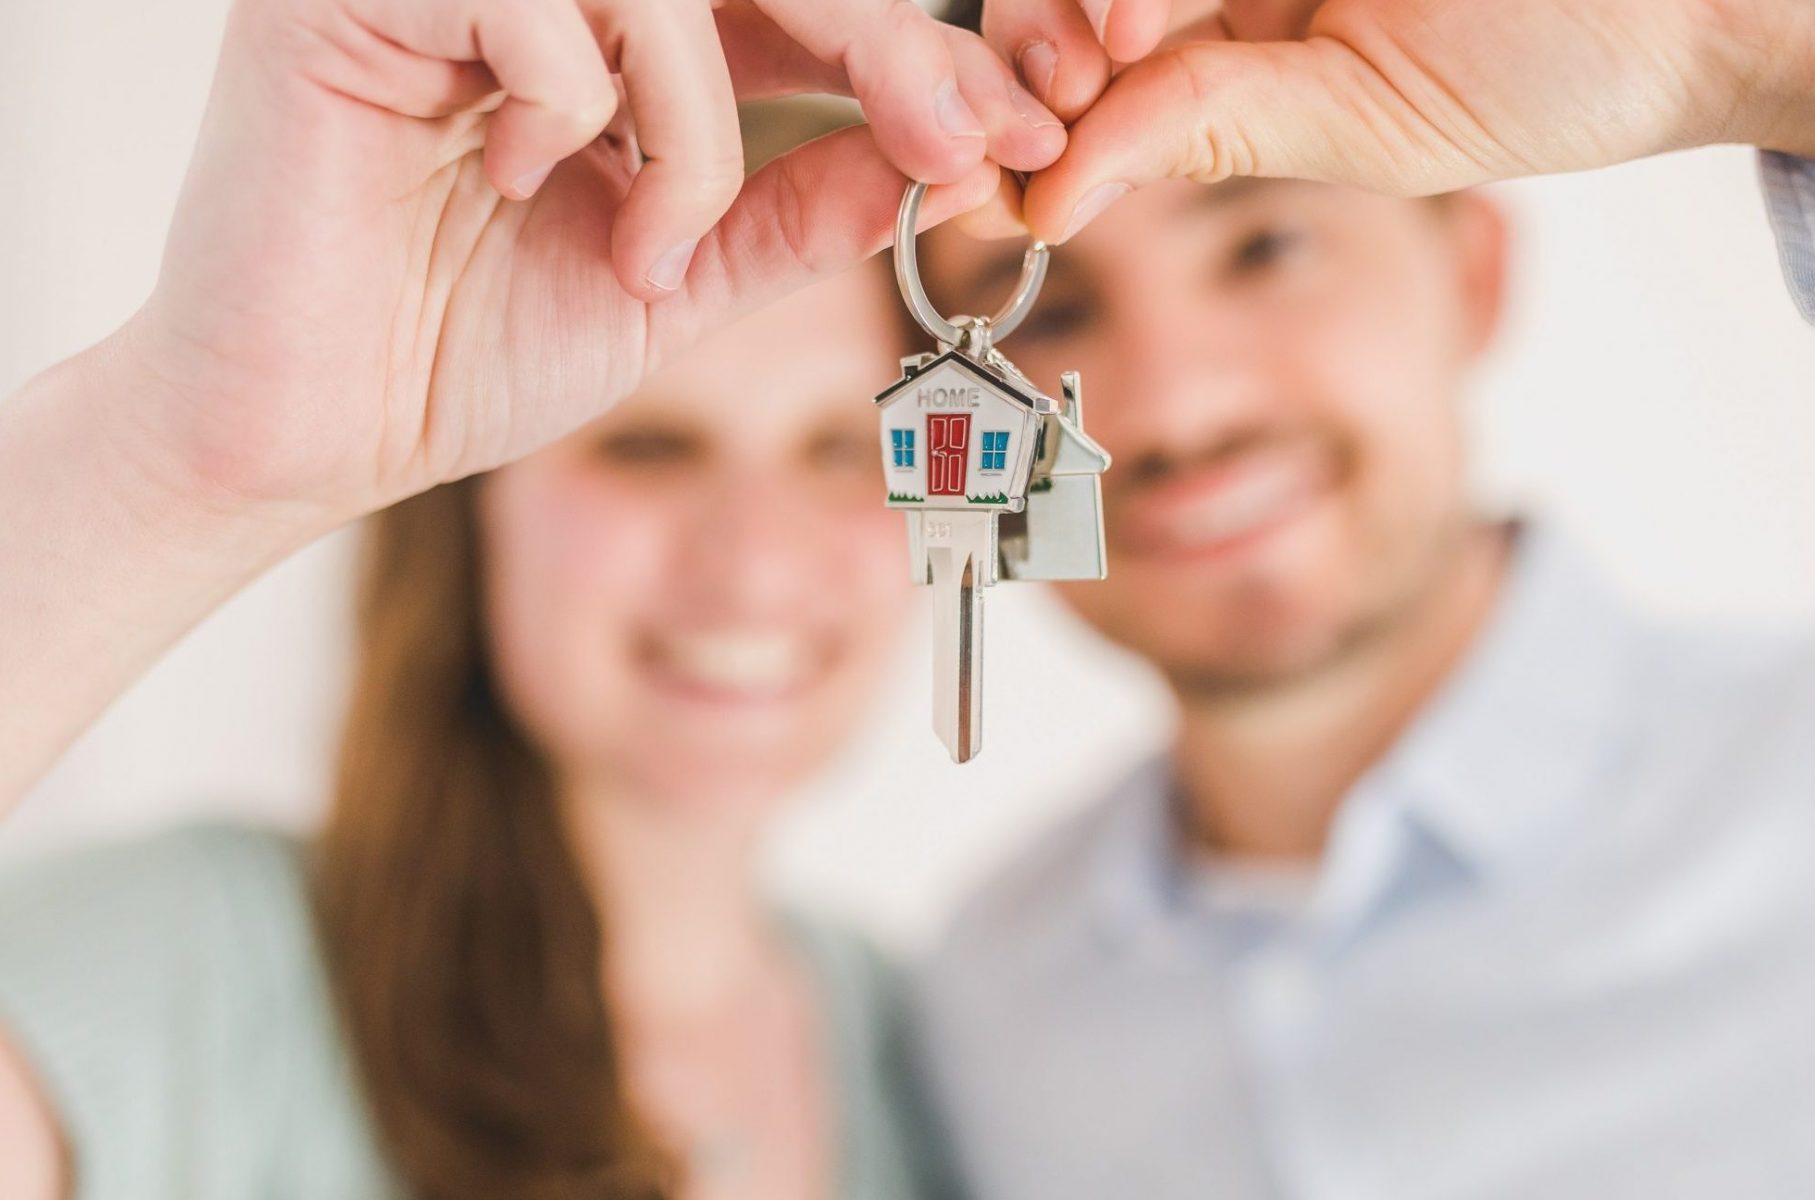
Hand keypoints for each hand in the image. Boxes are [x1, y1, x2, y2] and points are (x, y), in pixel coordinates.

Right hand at [116, 0, 1065, 524]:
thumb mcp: (682, 282)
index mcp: (627, 36)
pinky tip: (510, 175)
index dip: (926, 53)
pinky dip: (568, 101)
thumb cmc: (470, 352)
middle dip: (890, 45)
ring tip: (640, 249)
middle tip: (966, 138)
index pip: (808, 3)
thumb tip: (955, 159)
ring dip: (693, 123)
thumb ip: (800, 210)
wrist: (308, 433)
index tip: (1031, 130)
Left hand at [983, 0, 1814, 242]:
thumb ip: (1208, 130)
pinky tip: (1138, 14)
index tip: (997, 160)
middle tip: (1061, 77)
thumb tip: (1045, 202)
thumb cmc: (1557, 67)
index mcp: (1244, 25)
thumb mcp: (1361, 127)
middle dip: (1043, 27)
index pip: (1097, 45)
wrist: (1710, 1)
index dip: (1030, 91)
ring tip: (1117, 34)